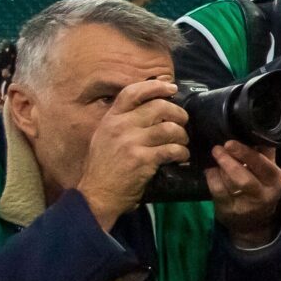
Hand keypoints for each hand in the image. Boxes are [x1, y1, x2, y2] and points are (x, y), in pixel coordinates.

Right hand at [78, 80, 189, 227]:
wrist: (97, 194)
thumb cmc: (103, 168)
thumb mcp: (105, 137)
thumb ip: (123, 122)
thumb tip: (150, 108)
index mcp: (111, 119)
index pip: (133, 92)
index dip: (155, 86)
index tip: (172, 88)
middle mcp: (120, 126)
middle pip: (159, 107)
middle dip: (178, 114)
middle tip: (183, 122)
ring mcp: (131, 142)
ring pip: (169, 128)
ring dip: (182, 136)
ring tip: (182, 143)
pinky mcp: (143, 159)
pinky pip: (172, 149)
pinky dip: (182, 152)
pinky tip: (181, 156)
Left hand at [205, 141, 280, 245]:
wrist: (256, 221)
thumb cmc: (262, 187)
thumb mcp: (269, 171)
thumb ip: (264, 152)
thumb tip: (253, 128)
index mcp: (276, 180)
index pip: (262, 165)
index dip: (245, 154)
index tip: (229, 143)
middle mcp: (263, 195)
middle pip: (243, 179)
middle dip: (228, 161)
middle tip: (217, 149)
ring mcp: (245, 206)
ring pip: (228, 184)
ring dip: (219, 168)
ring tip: (216, 157)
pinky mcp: (228, 211)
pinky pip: (216, 191)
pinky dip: (211, 177)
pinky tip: (211, 170)